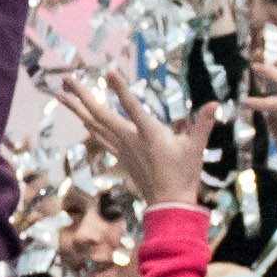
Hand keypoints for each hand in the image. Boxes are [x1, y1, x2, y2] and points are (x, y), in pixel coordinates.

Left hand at [55, 60, 208, 210]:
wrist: (168, 204)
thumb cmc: (184, 175)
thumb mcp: (196, 148)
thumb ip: (203, 124)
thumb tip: (215, 104)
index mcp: (149, 134)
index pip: (132, 106)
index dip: (120, 89)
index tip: (108, 71)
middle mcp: (130, 139)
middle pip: (100, 114)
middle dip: (82, 96)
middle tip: (66, 79)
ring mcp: (123, 149)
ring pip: (95, 125)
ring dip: (77, 109)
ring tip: (61, 95)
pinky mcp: (122, 157)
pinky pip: (101, 138)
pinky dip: (91, 127)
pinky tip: (82, 121)